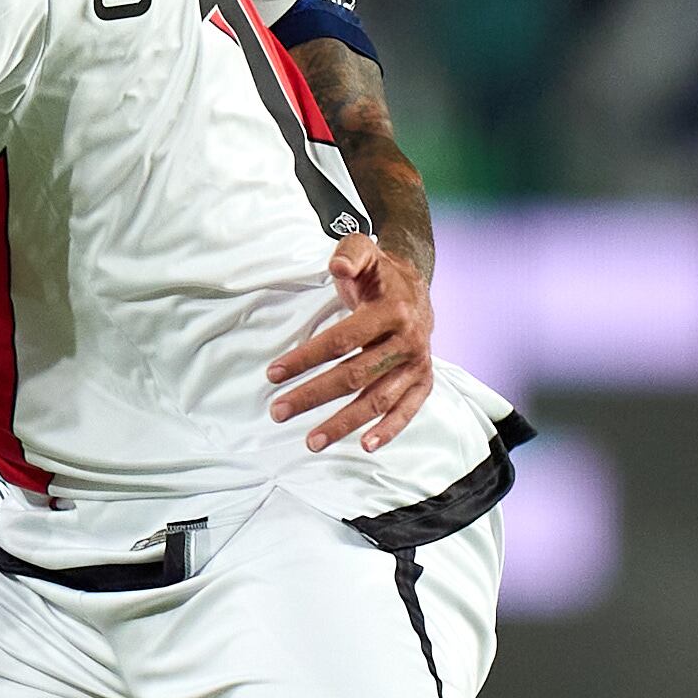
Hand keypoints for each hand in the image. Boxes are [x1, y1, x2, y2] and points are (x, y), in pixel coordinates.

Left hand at [268, 234, 436, 453]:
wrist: (418, 289)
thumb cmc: (379, 275)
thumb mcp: (364, 251)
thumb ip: (349, 253)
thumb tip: (337, 266)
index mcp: (392, 311)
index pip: (342, 340)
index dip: (307, 357)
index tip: (274, 374)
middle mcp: (408, 341)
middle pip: (355, 375)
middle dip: (313, 396)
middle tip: (278, 412)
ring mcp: (418, 364)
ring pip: (378, 399)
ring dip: (344, 423)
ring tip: (311, 441)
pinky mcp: (424, 381)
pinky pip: (407, 410)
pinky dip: (389, 431)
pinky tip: (365, 446)